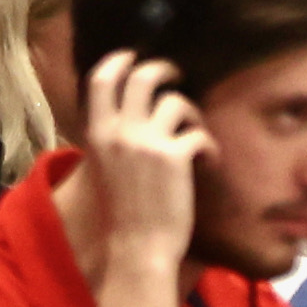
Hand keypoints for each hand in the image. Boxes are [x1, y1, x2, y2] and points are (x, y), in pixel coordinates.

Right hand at [80, 51, 208, 272]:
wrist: (139, 250)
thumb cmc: (123, 215)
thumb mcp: (105, 168)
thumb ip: (113, 138)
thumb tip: (133, 111)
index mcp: (97, 135)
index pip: (102, 80)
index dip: (119, 60)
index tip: (133, 56)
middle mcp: (119, 132)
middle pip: (143, 76)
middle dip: (164, 69)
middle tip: (177, 76)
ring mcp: (147, 143)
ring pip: (176, 102)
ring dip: (192, 115)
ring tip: (196, 136)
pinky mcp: (175, 157)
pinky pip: (199, 135)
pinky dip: (209, 148)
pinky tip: (209, 163)